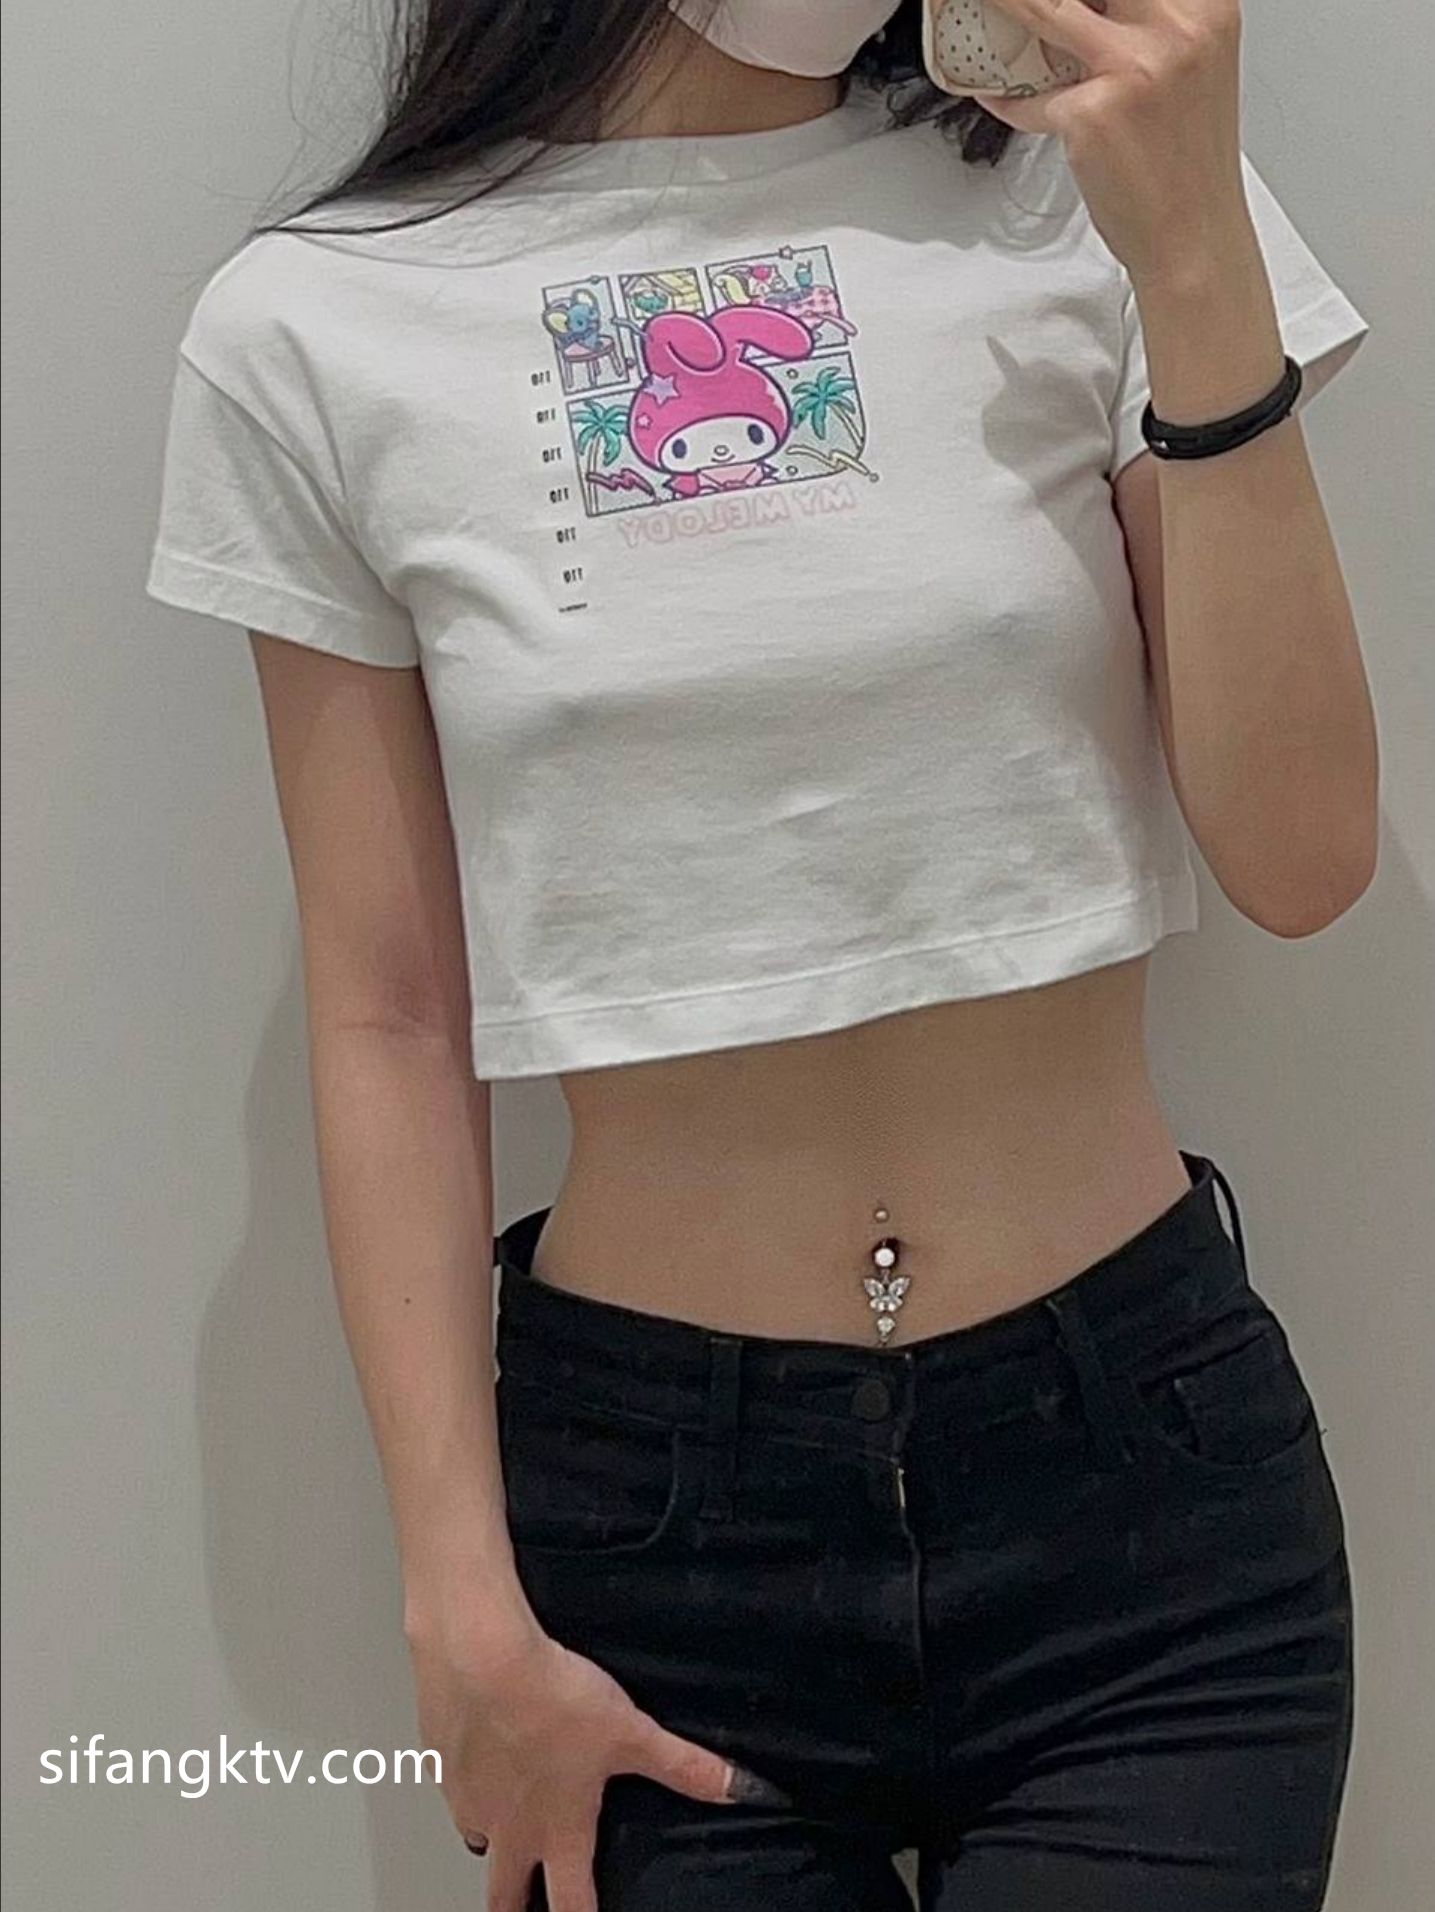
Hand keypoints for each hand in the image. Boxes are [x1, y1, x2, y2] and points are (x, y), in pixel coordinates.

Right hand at [407, 1611, 785, 1910]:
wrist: (480, 1654)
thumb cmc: (551, 1697)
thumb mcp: (631, 1732)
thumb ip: (685, 1766)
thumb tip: (742, 1790)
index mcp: (557, 1830)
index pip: (571, 1908)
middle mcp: (508, 1829)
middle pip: (504, 1901)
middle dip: (517, 1908)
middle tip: (528, 1906)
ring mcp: (469, 1799)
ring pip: (478, 1840)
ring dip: (494, 1841)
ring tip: (511, 1826)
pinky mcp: (441, 1763)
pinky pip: (454, 1786)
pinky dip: (470, 1781)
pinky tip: (486, 1751)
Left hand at [972, 0, 1249, 286]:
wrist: (1193, 235)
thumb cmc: (1187, 164)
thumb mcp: (1188, 67)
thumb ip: (1145, 25)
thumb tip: (1084, 8)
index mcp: (1205, 5)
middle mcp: (1176, 25)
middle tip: (1018, 4)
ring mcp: (1133, 66)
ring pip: (1046, 8)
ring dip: (1007, 6)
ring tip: (986, 11)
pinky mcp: (1092, 113)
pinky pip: (1030, 96)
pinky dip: (1008, 98)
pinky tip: (997, 94)